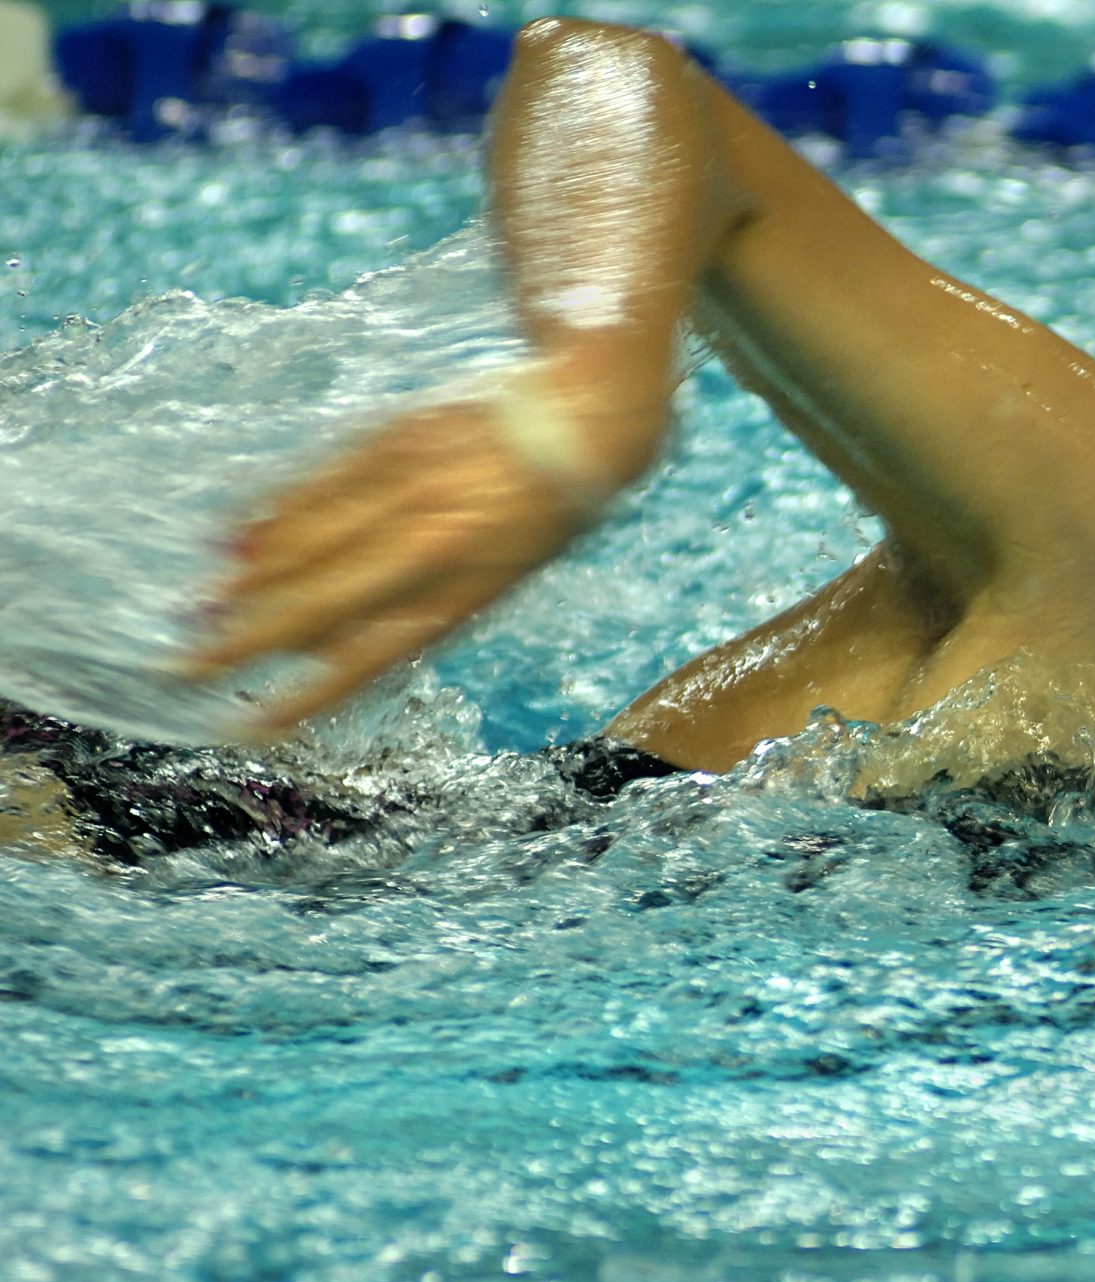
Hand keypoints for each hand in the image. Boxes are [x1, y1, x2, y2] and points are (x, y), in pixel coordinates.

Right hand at [187, 373, 654, 735]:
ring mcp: (406, 489)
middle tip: (186, 666)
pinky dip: (270, 515)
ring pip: (307, 542)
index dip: (306, 695)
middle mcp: (432, 545)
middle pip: (320, 602)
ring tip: (198, 613)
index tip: (254, 724)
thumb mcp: (500, 580)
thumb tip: (332, 646)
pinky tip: (230, 540)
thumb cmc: (542, 515)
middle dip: (247, 639)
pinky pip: (316, 484)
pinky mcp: (390, 439)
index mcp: (466, 592)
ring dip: (247, 581)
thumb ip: (423, 609)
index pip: (369, 657)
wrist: (582, 419)